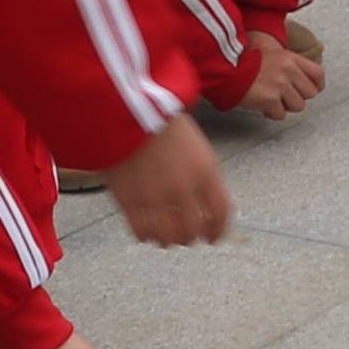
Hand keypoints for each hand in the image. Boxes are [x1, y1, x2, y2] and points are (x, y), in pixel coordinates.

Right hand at [105, 116, 232, 246]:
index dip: (219, 230)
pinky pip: (142, 231)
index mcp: (205, 171)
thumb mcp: (196, 144)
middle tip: (188, 237)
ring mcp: (155, 197)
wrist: (127, 107)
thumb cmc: (161, 119)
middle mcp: (183, 188)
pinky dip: (146, 235)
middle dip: (193, 237)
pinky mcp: (129, 200)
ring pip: (168, 237)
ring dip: (169, 240)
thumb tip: (205, 204)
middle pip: (194, 231)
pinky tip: (146, 231)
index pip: (221, 213)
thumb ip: (204, 175)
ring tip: (165, 237)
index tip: (214, 236)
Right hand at [237, 31, 327, 119]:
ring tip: (271, 99)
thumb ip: (285, 61)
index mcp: (289, 57)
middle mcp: (288, 70)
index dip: (316, 85)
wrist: (225, 67)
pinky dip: (272, 112)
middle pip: (310, 93)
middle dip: (297, 96)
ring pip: (298, 106)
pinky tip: (262, 105)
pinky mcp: (270, 100)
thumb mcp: (268, 49)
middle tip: (284, 95)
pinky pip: (280, 114)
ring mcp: (280, 85)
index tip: (310, 89)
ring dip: (285, 106)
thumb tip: (296, 76)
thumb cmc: (243, 58)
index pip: (318, 73)